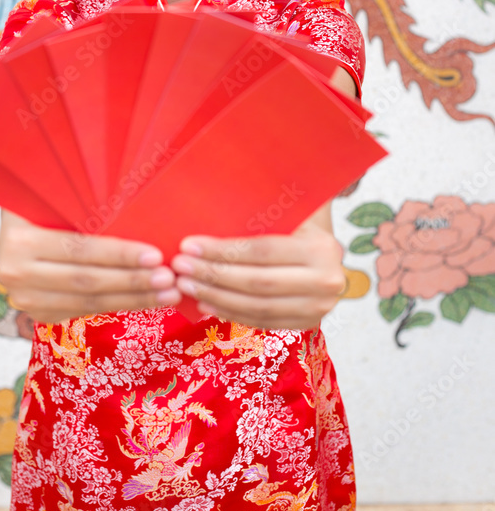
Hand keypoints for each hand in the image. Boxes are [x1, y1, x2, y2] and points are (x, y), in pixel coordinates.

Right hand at [0, 210, 180, 323]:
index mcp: (20, 240)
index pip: (79, 250)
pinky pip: (84, 311)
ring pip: (88, 303)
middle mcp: (16, 273)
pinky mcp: (38, 312)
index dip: (119, 255)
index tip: (155, 255)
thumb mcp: (53, 195)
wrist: (12, 228)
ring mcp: (25, 299)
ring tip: (166, 294)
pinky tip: (145, 300)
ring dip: (132, 300)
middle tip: (168, 279)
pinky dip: (118, 306)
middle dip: (132, 282)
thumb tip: (134, 195)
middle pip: (86, 281)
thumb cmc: (42, 203)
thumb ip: (82, 199)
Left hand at [171, 208, 344, 330]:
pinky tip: (206, 302)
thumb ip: (269, 199)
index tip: (188, 245)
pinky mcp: (308, 323)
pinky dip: (231, 313)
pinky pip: (263, 321)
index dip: (222, 251)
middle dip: (213, 275)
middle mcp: (326, 281)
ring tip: (186, 286)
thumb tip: (215, 188)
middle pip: (257, 283)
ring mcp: (318, 308)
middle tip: (180, 267)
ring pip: (257, 307)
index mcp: (321, 247)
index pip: (261, 251)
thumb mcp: (295, 207)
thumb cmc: (303, 222)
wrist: (330, 250)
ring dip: (216, 297)